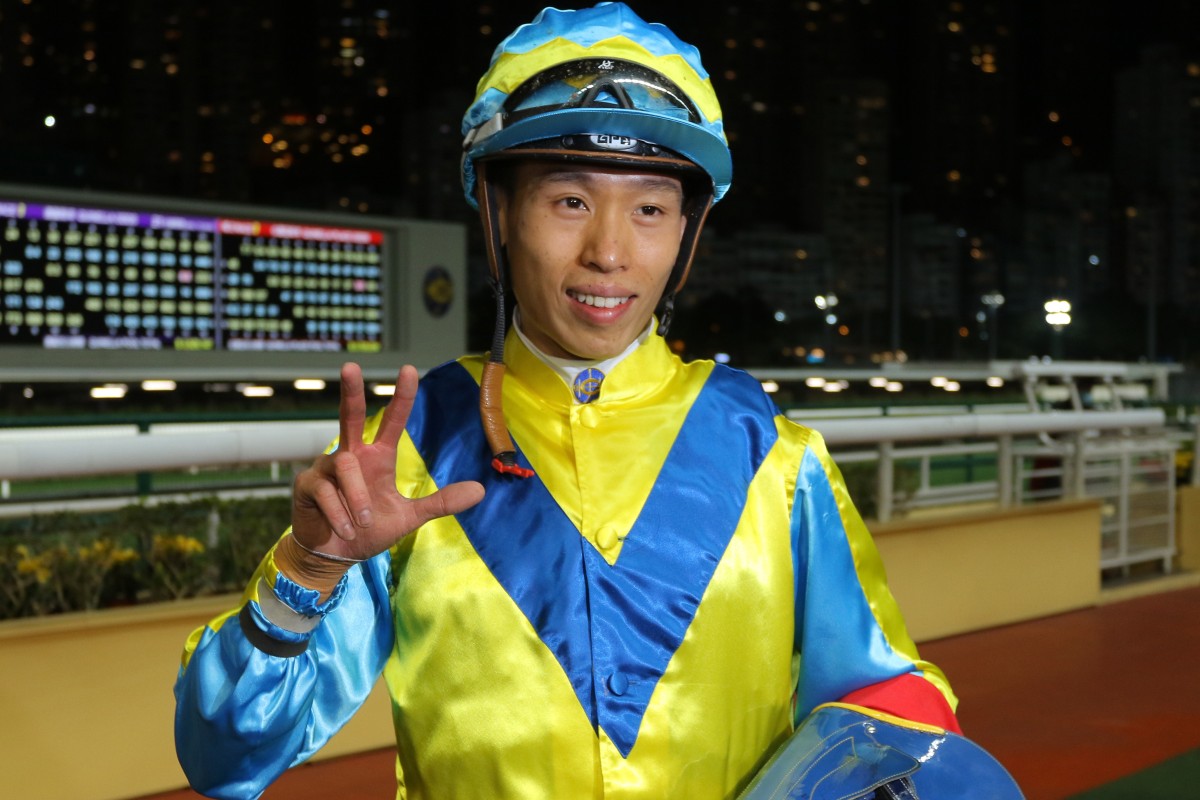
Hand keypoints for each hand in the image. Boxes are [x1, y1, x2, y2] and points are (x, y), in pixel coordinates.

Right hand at [290, 363, 484, 564]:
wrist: (337, 556)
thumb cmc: (369, 530)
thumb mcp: (409, 517)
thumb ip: (441, 503)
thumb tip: (481, 490)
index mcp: (378, 458)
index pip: (392, 422)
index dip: (402, 397)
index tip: (410, 370)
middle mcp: (352, 455)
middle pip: (349, 416)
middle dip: (351, 391)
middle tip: (351, 366)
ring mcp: (326, 468)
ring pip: (345, 466)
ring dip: (357, 497)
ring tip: (362, 522)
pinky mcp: (307, 484)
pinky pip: (326, 491)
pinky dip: (339, 513)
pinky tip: (345, 528)